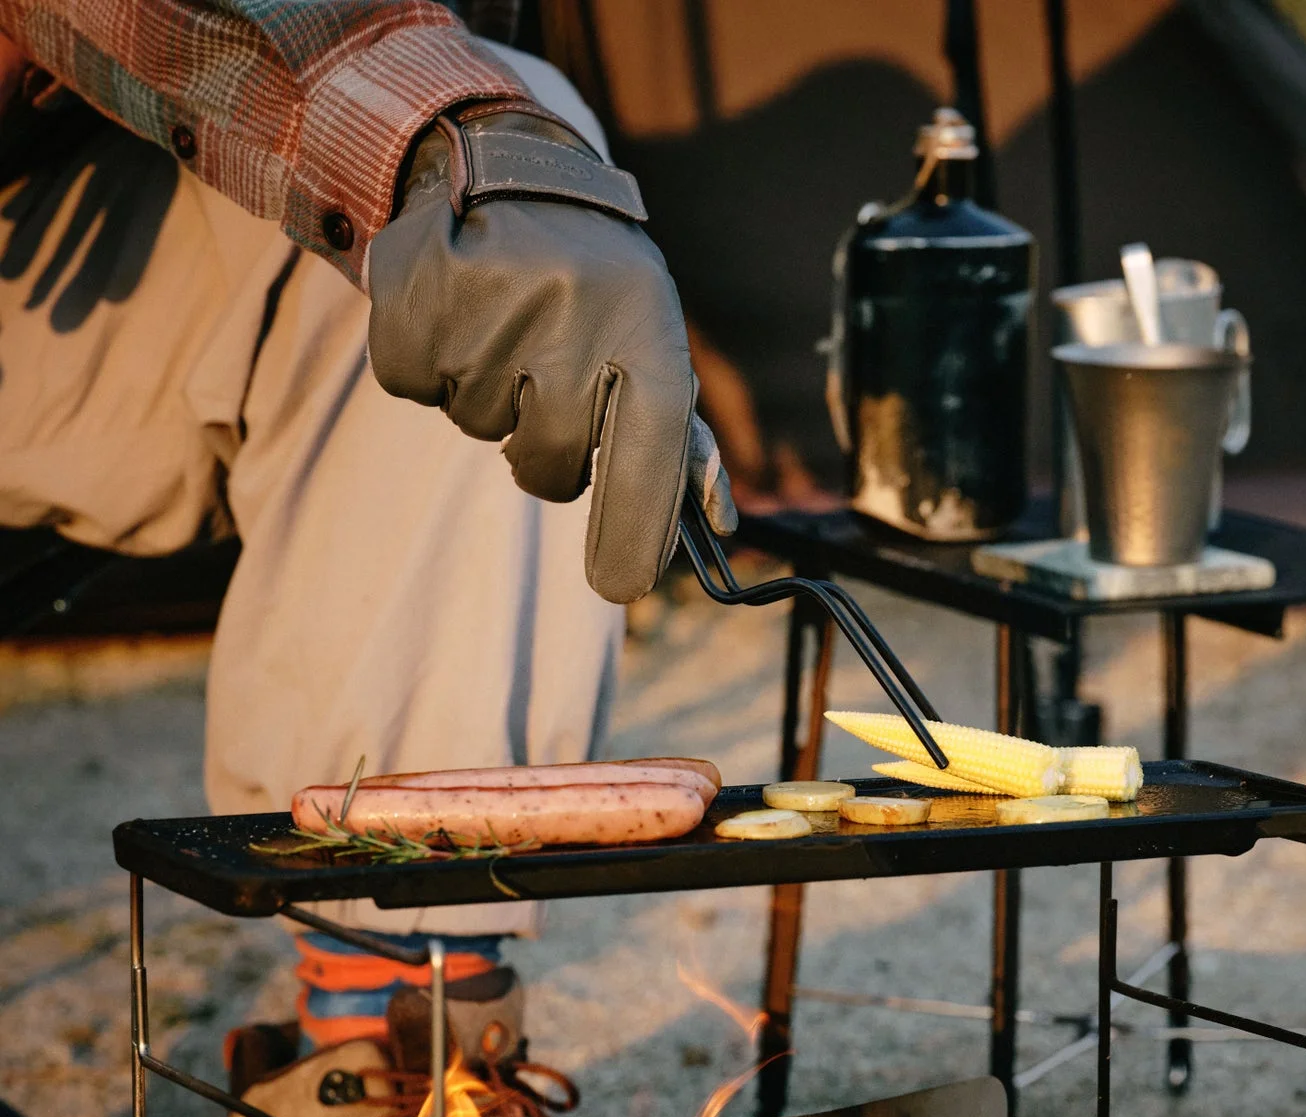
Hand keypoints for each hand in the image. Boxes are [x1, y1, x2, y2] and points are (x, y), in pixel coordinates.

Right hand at [366, 105, 734, 602]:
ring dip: (488, 399)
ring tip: (507, 331)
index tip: (622, 586)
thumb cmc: (601, 289)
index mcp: (647, 333)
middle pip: (549, 464)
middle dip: (544, 455)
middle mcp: (575, 321)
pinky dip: (429, 367)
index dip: (636, 528)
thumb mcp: (653, 342)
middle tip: (546, 394)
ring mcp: (491, 308)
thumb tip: (720, 524)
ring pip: (478, 426)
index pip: (650, 456)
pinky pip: (415, 385)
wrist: (510, 170)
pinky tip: (458, 317)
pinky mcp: (415, 296)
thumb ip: (681, 439)